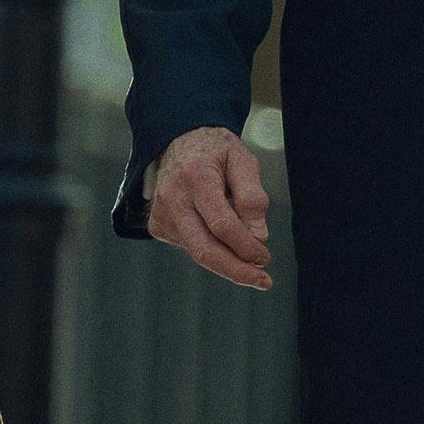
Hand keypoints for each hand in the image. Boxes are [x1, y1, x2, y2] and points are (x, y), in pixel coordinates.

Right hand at [148, 125, 273, 290]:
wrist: (178, 141)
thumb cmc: (216, 151)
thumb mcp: (243, 160)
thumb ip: (252, 196)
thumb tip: (259, 236)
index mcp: (195, 177)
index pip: (222, 225)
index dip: (246, 246)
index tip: (265, 257)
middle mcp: (172, 199)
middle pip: (204, 250)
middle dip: (236, 270)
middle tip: (263, 281)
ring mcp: (161, 214)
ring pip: (198, 252)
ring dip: (228, 262)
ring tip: (251, 260)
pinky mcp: (158, 226)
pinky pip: (191, 247)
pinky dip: (213, 248)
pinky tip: (223, 236)